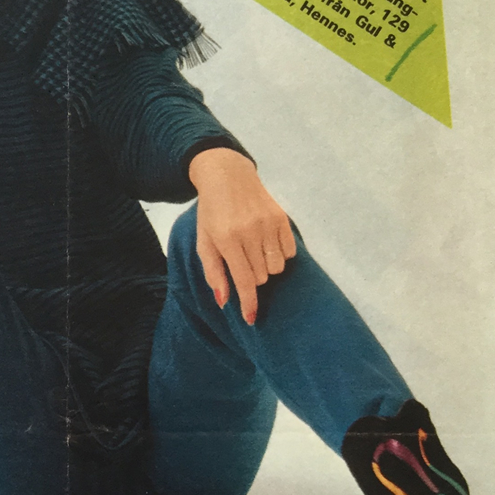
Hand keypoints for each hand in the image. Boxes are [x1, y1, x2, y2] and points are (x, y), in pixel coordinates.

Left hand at [188, 147, 296, 324]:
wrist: (227, 175)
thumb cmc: (211, 212)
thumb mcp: (205, 241)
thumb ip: (213, 271)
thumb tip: (224, 301)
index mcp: (227, 239)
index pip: (243, 280)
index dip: (248, 302)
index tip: (251, 319)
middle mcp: (249, 232)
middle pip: (261, 277)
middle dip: (252, 277)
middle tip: (242, 260)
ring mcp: (268, 224)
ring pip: (277, 268)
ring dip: (266, 267)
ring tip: (255, 252)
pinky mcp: (282, 217)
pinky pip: (290, 253)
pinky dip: (281, 255)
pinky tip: (268, 243)